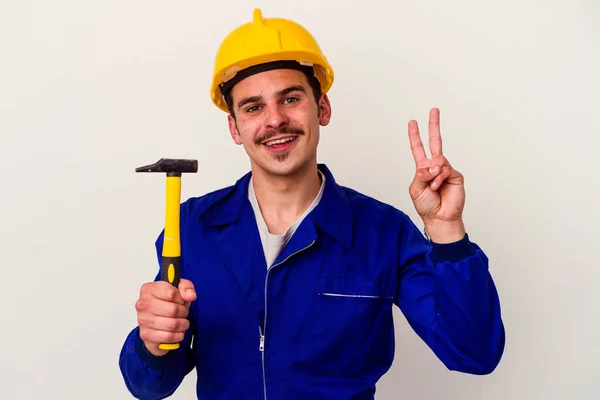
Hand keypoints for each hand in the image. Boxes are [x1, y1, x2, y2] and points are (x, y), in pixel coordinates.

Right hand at [135, 279, 196, 355]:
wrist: (157, 316)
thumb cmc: (167, 300)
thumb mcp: (179, 287)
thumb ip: (186, 287)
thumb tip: (190, 296)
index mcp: (149, 289)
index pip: (171, 293)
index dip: (181, 299)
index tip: (181, 300)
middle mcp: (143, 304)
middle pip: (173, 310)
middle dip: (184, 312)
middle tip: (183, 312)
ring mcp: (143, 320)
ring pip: (172, 325)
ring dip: (182, 325)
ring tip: (182, 322)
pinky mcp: (146, 335)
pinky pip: (168, 337)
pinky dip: (178, 335)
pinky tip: (177, 331)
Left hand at [408, 108, 465, 242]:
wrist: (440, 217)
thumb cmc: (426, 206)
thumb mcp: (415, 188)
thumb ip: (420, 173)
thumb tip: (432, 164)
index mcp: (422, 169)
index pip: (418, 148)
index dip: (415, 136)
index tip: (412, 122)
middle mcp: (435, 166)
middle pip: (434, 142)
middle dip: (433, 125)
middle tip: (434, 110)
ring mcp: (446, 170)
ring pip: (438, 161)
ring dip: (432, 174)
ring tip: (432, 187)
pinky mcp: (455, 175)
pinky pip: (445, 169)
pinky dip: (439, 178)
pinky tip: (437, 186)